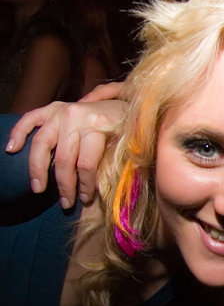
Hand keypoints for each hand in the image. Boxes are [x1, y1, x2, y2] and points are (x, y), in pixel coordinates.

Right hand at [5, 91, 124, 207]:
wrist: (129, 102)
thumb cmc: (128, 127)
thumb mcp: (127, 142)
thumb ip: (112, 159)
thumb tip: (98, 188)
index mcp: (98, 125)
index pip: (86, 164)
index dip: (86, 185)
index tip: (86, 199)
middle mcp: (76, 117)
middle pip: (64, 158)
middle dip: (65, 185)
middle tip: (66, 203)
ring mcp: (61, 111)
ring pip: (42, 144)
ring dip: (38, 169)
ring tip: (38, 188)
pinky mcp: (52, 107)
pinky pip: (29, 119)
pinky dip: (18, 133)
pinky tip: (12, 149)